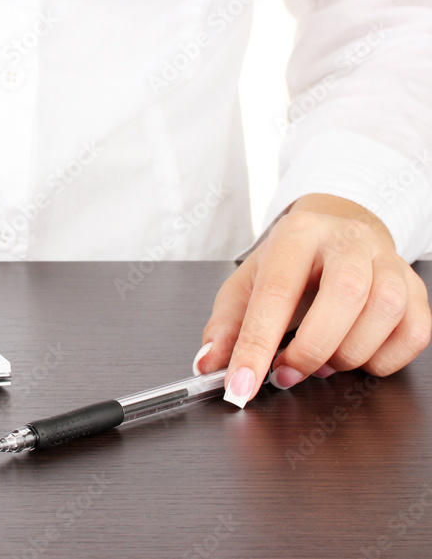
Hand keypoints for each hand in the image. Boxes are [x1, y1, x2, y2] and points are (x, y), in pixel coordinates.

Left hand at [194, 194, 430, 406]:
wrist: (335, 236)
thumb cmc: (289, 264)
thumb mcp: (245, 285)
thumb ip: (224, 326)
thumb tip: (208, 364)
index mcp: (298, 235)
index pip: (277, 292)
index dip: (256, 346)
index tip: (240, 385)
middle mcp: (348, 241)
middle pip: (346, 294)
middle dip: (312, 349)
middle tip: (286, 374)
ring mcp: (389, 262)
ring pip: (385, 312)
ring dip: (348, 354)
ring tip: (320, 363)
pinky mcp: (415, 289)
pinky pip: (415, 332)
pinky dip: (383, 360)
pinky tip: (356, 357)